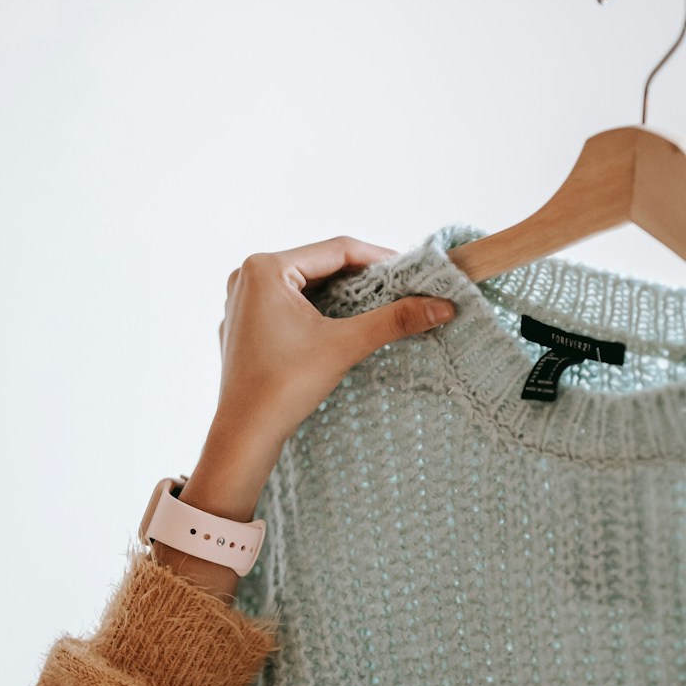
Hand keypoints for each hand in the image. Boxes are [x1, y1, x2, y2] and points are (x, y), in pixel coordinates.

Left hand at [214, 235, 455, 450]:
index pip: (335, 250)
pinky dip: (316, 311)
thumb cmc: (283, 387)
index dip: (378, 258)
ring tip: (378, 305)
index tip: (412, 271)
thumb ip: (395, 320)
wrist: (244, 435)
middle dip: (361, 278)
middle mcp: (246, 277)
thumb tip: (444, 305)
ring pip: (304, 286)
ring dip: (340, 294)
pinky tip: (341, 325)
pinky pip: (287, 306)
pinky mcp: (243, 326)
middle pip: (319, 266)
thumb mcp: (345, 345)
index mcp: (265, 268)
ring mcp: (241, 302)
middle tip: (400, 289)